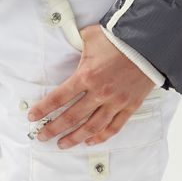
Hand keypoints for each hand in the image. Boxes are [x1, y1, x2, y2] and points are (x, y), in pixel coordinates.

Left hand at [27, 23, 156, 147]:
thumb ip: (76, 42)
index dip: (44, 109)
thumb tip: (66, 40)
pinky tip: (90, 140)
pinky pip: (113, 127)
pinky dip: (101, 136)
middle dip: (54, 128)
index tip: (33, 117)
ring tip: (62, 144)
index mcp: (86, 75)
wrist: (148, 42)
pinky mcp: (129, 106)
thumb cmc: (118, 37)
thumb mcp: (90, 36)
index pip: (59, 98)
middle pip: (72, 117)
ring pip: (91, 127)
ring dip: (75, 138)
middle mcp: (99, 92)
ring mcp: (115, 102)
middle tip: (42, 136)